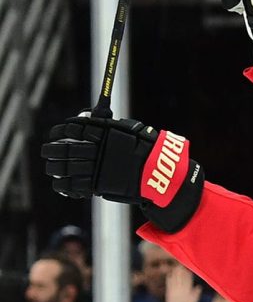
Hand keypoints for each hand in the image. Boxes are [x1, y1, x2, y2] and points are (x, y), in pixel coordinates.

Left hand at [41, 115, 204, 231]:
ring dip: (54, 167)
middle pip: (65, 149)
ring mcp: (96, 169)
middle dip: (51, 150)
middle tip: (47, 151)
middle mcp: (97, 151)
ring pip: (65, 168)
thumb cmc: (145, 148)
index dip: (60, 131)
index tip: (55, 133)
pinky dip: (63, 185)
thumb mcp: (130, 129)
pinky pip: (73, 186)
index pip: (73, 129)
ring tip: (51, 167)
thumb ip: (107, 123)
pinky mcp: (97, 185)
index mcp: (103, 134)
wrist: (157, 172)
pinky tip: (60, 184)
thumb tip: (86, 115)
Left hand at [165, 265, 201, 301]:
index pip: (188, 280)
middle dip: (181, 271)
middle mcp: (180, 290)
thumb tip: (199, 287)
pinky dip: (169, 278)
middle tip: (181, 264)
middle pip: (181, 278)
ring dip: (175, 273)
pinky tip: (170, 274)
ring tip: (176, 267)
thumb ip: (196, 294)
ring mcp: (174, 291)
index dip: (188, 274)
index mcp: (187, 291)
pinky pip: (169, 284)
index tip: (188, 269)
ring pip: (175, 279)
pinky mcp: (169, 292)